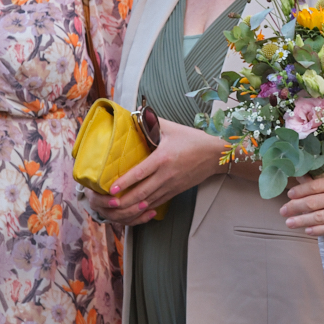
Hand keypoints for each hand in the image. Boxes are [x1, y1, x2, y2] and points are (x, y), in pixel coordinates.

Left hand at [85, 118, 222, 225]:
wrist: (214, 155)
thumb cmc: (192, 140)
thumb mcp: (172, 128)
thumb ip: (153, 122)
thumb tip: (137, 112)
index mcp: (162, 158)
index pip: (139, 173)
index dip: (124, 182)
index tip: (111, 188)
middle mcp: (166, 175)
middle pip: (142, 193)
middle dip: (124, 201)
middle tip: (110, 203)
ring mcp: (171, 185)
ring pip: (149, 201)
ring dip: (133, 208)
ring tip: (118, 210)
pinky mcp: (176, 192)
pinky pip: (158, 203)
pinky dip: (145, 209)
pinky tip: (136, 210)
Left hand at [280, 170, 323, 235]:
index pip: (318, 186)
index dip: (301, 190)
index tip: (290, 194)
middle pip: (314, 202)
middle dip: (295, 207)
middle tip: (282, 210)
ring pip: (319, 218)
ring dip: (301, 221)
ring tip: (288, 223)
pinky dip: (318, 231)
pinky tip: (308, 231)